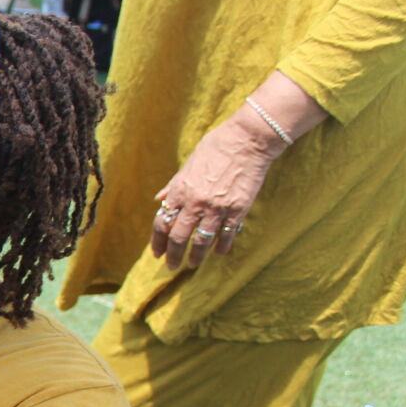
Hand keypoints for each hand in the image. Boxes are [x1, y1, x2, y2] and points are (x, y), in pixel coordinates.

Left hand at [151, 114, 283, 270]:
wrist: (248, 140)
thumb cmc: (216, 147)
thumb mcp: (188, 165)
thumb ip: (174, 186)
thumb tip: (159, 199)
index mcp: (180, 191)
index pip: (162, 222)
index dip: (158, 241)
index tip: (157, 252)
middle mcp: (195, 203)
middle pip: (179, 237)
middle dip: (173, 255)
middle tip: (172, 266)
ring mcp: (217, 208)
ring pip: (201, 241)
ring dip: (196, 256)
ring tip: (193, 264)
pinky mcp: (238, 210)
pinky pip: (226, 235)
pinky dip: (221, 246)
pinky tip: (218, 252)